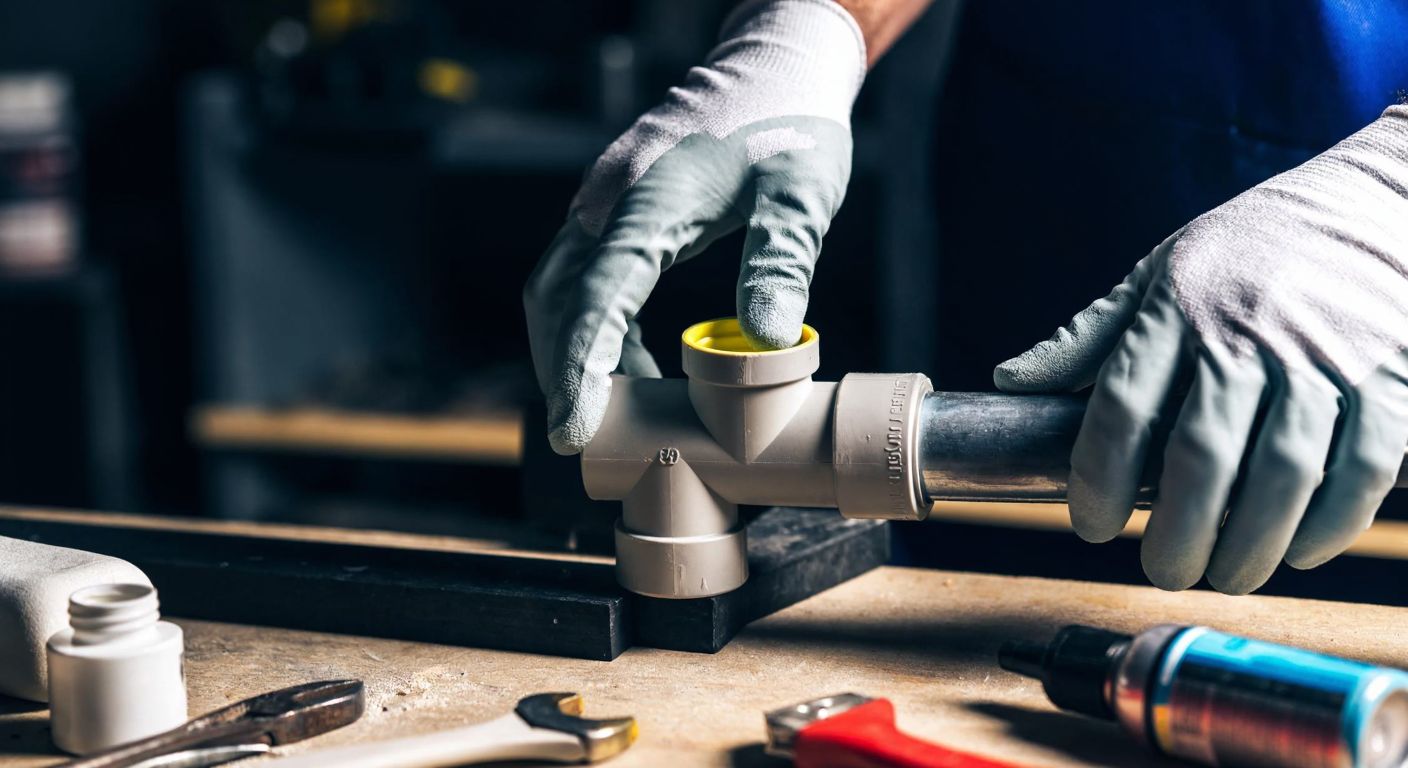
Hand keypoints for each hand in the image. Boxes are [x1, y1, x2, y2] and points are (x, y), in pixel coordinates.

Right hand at [524, 0, 864, 454]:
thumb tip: (768, 341)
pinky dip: (596, 328)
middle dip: (560, 371)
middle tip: (586, 437)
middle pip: (554, 300)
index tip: (573, 429)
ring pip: (558, 290)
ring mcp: (605, 202)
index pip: (595, 298)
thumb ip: (782, 261)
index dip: (579, 370)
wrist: (774, 64)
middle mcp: (609, 200)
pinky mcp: (615, 209)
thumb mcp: (801, 194)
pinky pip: (585, 278)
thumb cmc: (791, 125)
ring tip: (613, 412)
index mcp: (649, 200)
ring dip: (573, 352)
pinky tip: (634, 366)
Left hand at [995, 105, 1407, 593]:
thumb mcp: (1160, 270)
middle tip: (1161, 569)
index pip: (1120, 405)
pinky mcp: (1392, 380)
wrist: (1378, 201)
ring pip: (1282, 471)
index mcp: (1177, 305)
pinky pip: (1362, 468)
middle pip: (1200, 453)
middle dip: (1175, 531)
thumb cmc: (1252, 247)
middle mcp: (1248, 331)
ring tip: (1224, 575)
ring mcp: (1325, 357)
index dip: (1096, 478)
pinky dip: (1330, 523)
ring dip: (1249, 542)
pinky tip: (1299, 550)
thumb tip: (1012, 382)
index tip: (1090, 524)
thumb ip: (1090, 335)